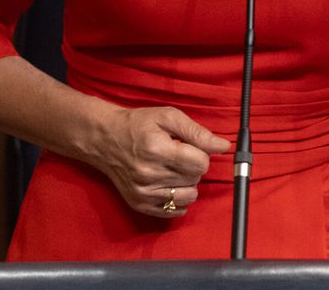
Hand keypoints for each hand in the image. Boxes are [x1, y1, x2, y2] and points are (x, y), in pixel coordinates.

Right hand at [92, 104, 230, 217]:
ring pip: (188, 197)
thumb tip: (223, 146)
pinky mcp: (140, 204)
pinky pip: (174, 211)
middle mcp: (149, 174)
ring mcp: (143, 192)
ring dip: (187, 183)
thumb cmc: (138, 124)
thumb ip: (197, 132)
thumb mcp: (167, 117)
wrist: (105, 139)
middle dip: (193, 166)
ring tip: (174, 170)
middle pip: (195, 179)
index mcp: (157, 150)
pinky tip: (169, 184)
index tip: (190, 147)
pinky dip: (178, 199)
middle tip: (179, 155)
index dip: (201, 153)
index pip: (200, 163)